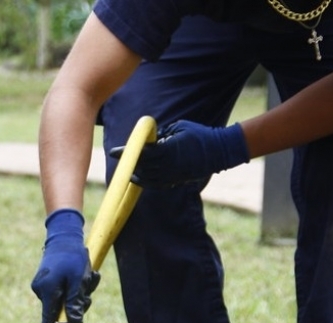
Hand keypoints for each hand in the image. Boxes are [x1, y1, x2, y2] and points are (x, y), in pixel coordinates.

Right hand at [30, 209, 100, 322]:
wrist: (63, 235)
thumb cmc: (72, 256)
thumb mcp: (78, 279)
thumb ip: (75, 303)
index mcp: (48, 291)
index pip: (48, 322)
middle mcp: (41, 291)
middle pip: (60, 311)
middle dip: (77, 305)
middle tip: (88, 287)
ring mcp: (41, 286)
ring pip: (63, 301)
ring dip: (78, 294)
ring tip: (87, 275)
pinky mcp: (45, 282)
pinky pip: (61, 292)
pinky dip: (72, 288)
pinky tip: (81, 273)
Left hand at [110, 120, 248, 188]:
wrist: (218, 151)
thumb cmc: (198, 134)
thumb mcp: (179, 127)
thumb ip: (162, 133)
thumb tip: (148, 139)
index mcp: (169, 148)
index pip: (142, 152)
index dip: (127, 152)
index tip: (114, 152)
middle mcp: (169, 164)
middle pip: (141, 165)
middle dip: (129, 161)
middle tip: (119, 158)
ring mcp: (172, 174)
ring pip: (147, 177)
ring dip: (135, 172)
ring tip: (127, 169)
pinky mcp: (176, 180)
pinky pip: (156, 184)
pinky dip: (145, 182)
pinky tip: (137, 178)